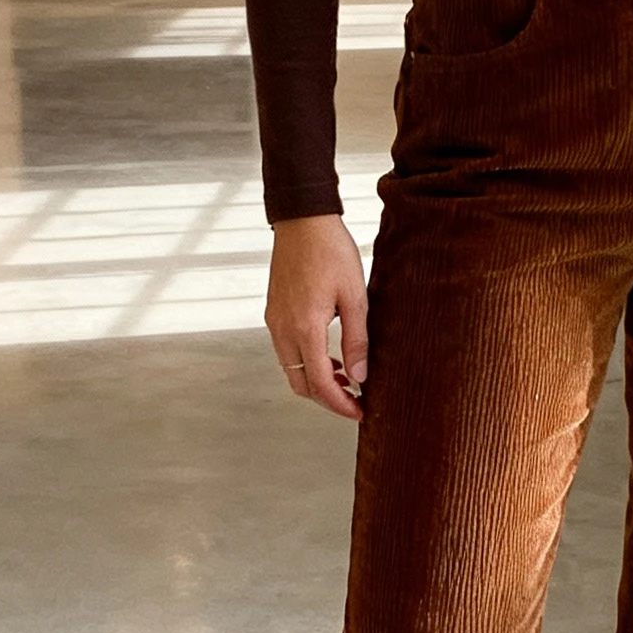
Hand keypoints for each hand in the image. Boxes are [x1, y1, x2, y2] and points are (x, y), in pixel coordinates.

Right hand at [266, 215, 367, 421]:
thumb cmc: (331, 251)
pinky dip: (305, 362)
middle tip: (355, 400)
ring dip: (315, 380)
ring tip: (346, 377)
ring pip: (291, 370)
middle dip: (327, 398)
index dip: (340, 404)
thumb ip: (357, 341)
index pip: (320, 383)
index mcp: (305, 328)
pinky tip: (328, 355)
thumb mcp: (355, 297)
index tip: (359, 412)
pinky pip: (286, 351)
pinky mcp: (273, 312)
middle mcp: (283, 329)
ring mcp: (274, 321)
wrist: (303, 220)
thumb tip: (360, 376)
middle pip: (301, 384)